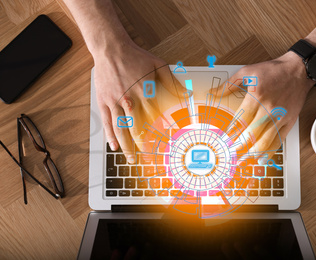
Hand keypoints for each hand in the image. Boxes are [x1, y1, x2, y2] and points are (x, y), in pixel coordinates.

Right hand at [93, 40, 180, 162]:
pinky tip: (114, 147)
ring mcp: (115, 103)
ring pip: (122, 130)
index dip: (161, 134)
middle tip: (149, 160)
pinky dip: (110, 136)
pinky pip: (107, 122)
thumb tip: (186, 94)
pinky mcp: (104, 102)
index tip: (166, 146)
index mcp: (145, 93)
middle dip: (145, 146)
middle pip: (138, 129)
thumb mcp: (158, 65)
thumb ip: (172, 82)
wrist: (111, 48)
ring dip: (127, 147)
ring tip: (131, 160)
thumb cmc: (135, 56)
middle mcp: (130, 101)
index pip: (156, 119)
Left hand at [212, 52, 313, 161]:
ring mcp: (280, 116)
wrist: (299, 70)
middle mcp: (269, 108)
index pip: (241, 120)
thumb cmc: (273, 70)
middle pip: (251, 133)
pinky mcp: (289, 121)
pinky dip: (270, 151)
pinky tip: (262, 158)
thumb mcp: (248, 71)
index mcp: (257, 96)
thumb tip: (213, 93)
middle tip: (230, 154)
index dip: (231, 133)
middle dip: (239, 146)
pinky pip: (279, 140)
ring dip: (253, 152)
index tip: (224, 140)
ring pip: (265, 140)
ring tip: (243, 159)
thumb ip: (229, 84)